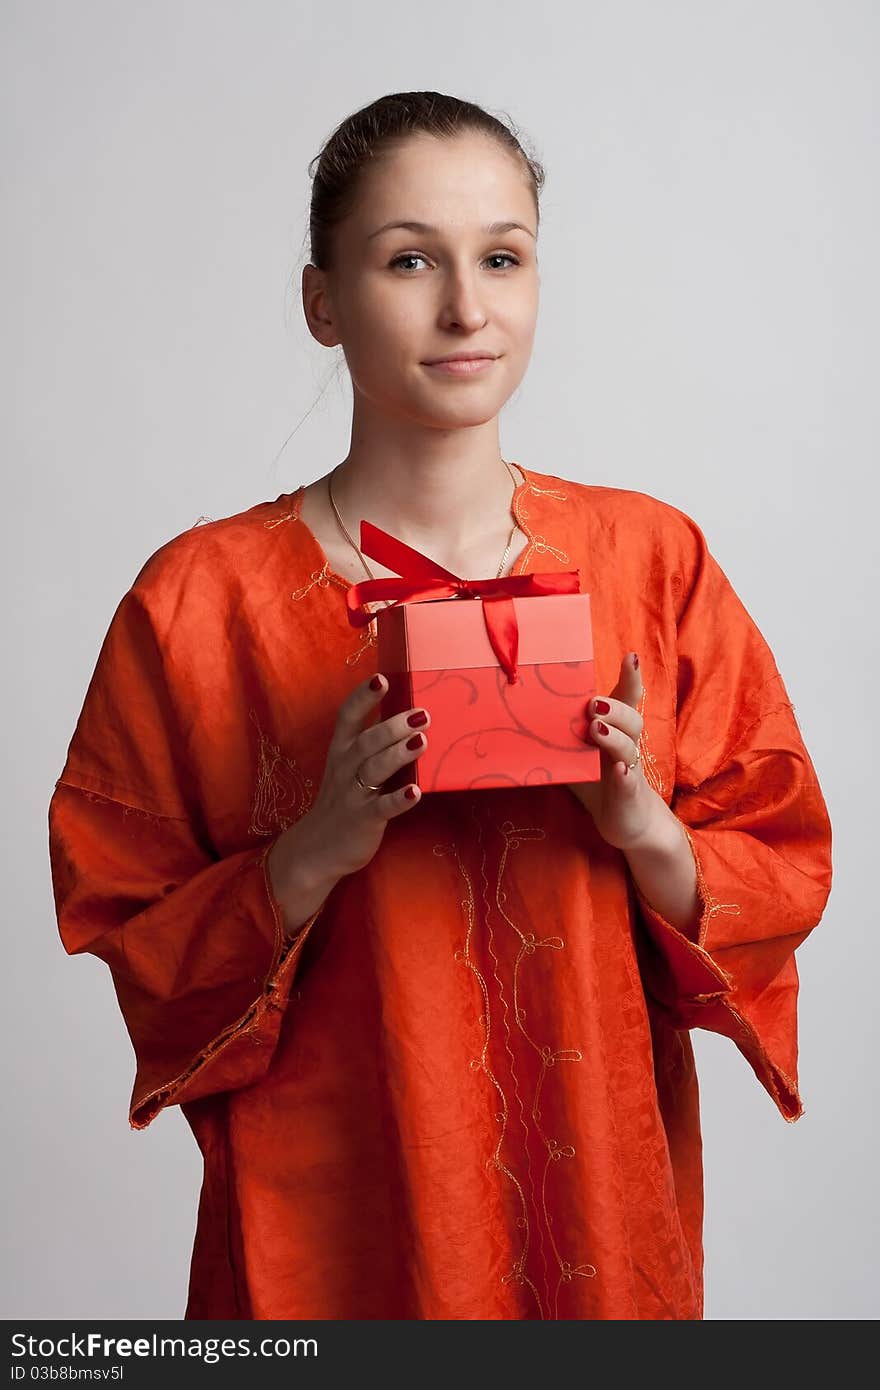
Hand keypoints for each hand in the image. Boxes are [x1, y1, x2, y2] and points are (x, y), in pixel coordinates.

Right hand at [267, 674, 429, 923]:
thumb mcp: (348, 767)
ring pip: (374, 768)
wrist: (317, 849)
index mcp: (341, 751)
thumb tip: (403, 715)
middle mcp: (345, 768)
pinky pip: (382, 807)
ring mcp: (353, 794)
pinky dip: (399, 799)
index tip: (381, 679)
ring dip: (398, 753)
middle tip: (421, 713)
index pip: (348, 717)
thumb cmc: (343, 800)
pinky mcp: (364, 819)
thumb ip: (370, 744)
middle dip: (393, 726)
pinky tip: (415, 791)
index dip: (363, 698)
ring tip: (421, 740)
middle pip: (367, 741)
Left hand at [567, 651, 663, 850]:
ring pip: (629, 748)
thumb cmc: (595, 780)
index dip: (630, 679)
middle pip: (631, 719)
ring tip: (596, 728)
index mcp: (613, 730)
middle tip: (593, 704)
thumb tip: (515, 713)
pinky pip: (629, 783)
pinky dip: (624, 776)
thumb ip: (557, 735)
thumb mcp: (573, 754)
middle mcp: (625, 746)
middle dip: (614, 708)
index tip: (630, 657)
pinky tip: (619, 771)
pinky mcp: (628, 795)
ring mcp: (629, 770)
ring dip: (614, 737)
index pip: (625, 700)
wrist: (624, 821)